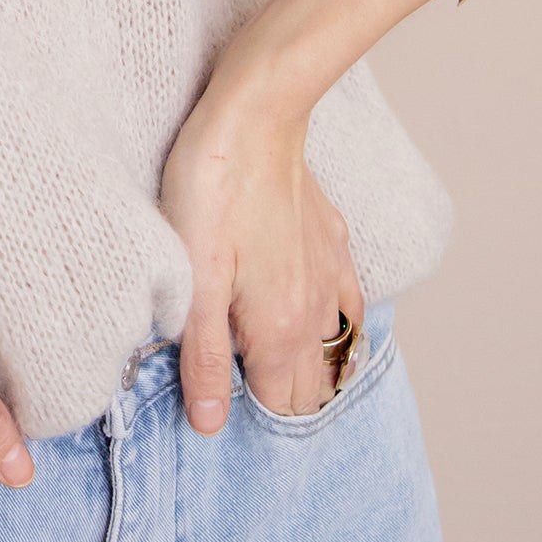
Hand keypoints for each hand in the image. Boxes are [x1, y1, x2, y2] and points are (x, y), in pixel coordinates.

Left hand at [156, 65, 362, 434]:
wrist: (256, 116)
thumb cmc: (213, 191)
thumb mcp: (193, 278)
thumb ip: (204, 355)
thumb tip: (211, 425)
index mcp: (280, 330)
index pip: (281, 408)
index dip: (252, 418)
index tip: (222, 409)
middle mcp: (316, 312)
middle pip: (311, 388)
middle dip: (282, 402)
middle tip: (239, 392)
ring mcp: (331, 276)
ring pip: (332, 350)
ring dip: (308, 368)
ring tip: (268, 368)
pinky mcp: (333, 243)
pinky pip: (348, 305)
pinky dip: (332, 325)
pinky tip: (309, 319)